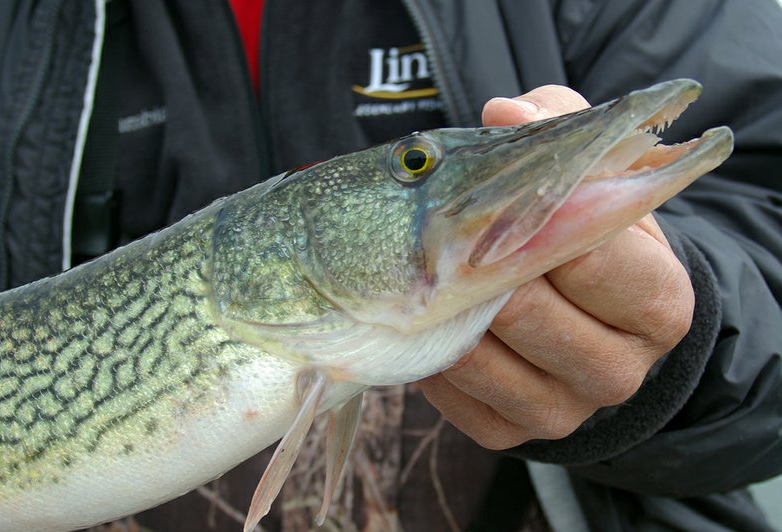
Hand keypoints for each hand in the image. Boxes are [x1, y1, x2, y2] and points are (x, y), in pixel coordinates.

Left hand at [419, 86, 694, 449]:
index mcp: (659, 302)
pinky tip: (437, 320)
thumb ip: (559, 128)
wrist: (588, 318)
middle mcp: (621, 369)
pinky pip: (449, 393)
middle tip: (449, 232)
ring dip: (446, 307)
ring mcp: (564, 410)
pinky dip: (432, 351)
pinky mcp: (510, 433)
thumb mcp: (592, 173)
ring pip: (479, 355)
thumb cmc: (590, 238)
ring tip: (436, 273)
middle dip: (480, 264)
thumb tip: (505, 112)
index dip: (536, 220)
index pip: (592, 257)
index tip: (497, 194)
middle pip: (528, 311)